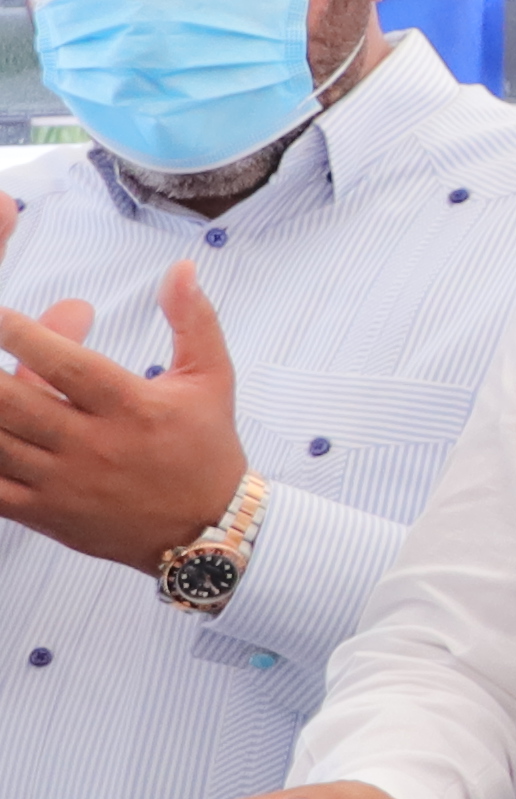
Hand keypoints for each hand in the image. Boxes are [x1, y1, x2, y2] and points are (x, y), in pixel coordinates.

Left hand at [0, 259, 244, 573]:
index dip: (26, 336)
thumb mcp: (211, 378)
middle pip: (15, 403)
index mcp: (133, 408)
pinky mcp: (45, 513)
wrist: (208, 530)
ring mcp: (64, 483)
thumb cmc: (206, 448)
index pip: (68, 365)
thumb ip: (193, 319)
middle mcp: (94, 446)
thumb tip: (180, 269)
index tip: (2, 316)